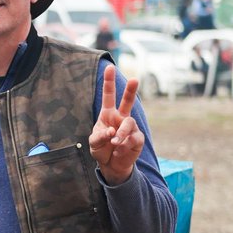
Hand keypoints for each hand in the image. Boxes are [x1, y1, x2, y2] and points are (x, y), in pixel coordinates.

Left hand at [89, 65, 143, 183]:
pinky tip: (118, 151)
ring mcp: (131, 128)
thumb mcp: (94, 143)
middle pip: (128, 102)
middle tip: (135, 79)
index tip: (110, 67)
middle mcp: (121, 118)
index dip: (109, 82)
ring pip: (129, 124)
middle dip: (131, 91)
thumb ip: (99, 136)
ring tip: (114, 144)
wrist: (111, 165)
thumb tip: (112, 132)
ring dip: (121, 134)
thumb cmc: (101, 150)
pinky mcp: (138, 139)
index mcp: (108, 114)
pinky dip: (123, 146)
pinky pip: (133, 139)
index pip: (109, 96)